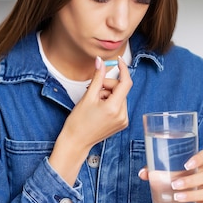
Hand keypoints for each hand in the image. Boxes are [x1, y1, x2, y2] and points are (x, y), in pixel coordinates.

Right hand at [49, 57, 132, 184]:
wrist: (76, 142)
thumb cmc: (78, 122)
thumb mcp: (88, 96)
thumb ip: (97, 78)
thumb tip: (100, 62)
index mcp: (114, 108)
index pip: (126, 82)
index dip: (123, 69)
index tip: (118, 61)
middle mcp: (122, 115)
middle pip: (121, 89)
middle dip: (107, 85)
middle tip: (92, 89)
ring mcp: (123, 120)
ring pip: (119, 97)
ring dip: (108, 94)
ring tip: (94, 102)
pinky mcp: (122, 124)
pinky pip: (119, 106)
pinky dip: (110, 103)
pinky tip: (99, 108)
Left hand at [139, 149, 202, 202]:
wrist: (181, 198)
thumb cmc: (173, 179)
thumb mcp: (164, 172)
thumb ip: (153, 170)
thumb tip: (143, 173)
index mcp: (197, 165)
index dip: (200, 158)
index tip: (187, 164)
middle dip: (190, 180)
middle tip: (174, 184)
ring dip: (191, 195)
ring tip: (176, 197)